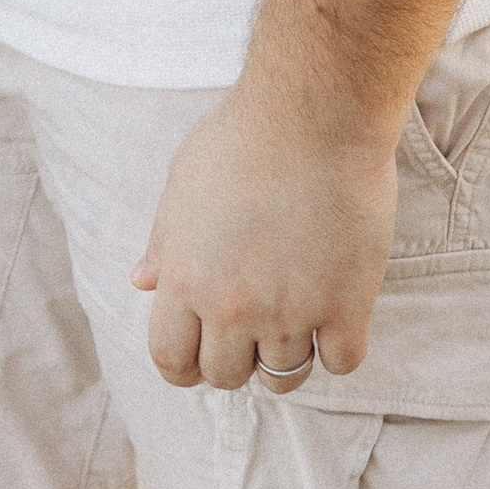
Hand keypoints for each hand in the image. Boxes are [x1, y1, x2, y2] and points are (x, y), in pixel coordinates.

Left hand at [132, 83, 397, 391]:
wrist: (312, 112)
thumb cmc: (242, 136)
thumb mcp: (183, 182)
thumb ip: (164, 242)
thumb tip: (142, 283)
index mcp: (185, 278)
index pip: (171, 360)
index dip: (183, 365)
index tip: (200, 356)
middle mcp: (232, 307)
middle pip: (227, 375)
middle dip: (235, 358)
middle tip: (252, 324)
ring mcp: (291, 312)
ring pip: (285, 376)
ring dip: (287, 352)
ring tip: (294, 313)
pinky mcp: (347, 307)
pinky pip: (341, 362)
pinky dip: (337, 344)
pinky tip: (335, 309)